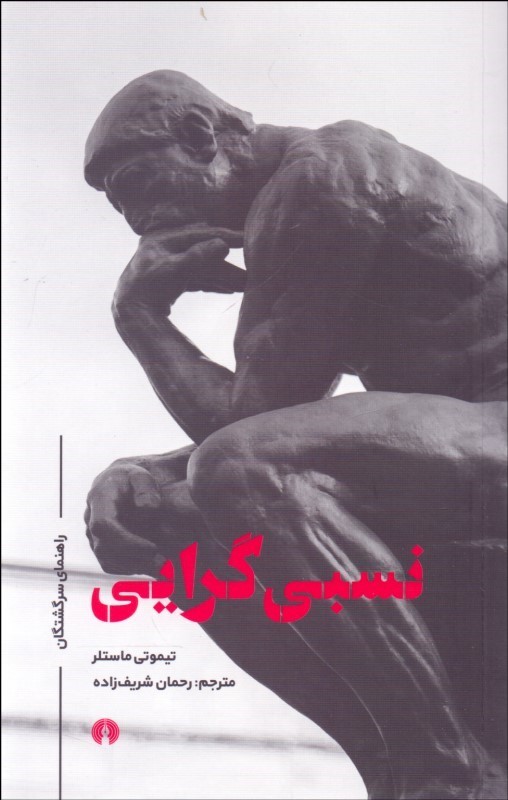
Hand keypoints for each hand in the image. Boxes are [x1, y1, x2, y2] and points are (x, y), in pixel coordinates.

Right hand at [85, 460, 165, 575]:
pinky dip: (130, 569)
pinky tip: (152, 566)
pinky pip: (110, 564)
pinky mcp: (99, 545)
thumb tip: (148, 508)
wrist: (123, 482)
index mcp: (99, 499)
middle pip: (104, 547)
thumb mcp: (143, 476)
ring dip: (133, 567)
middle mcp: (90, 518)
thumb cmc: (136, 478)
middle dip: (133, 558)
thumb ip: (146, 488)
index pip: (103, 525)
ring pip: (106, 560)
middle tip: (163, 563)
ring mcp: (93, 533)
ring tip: (161, 568)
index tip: (153, 548)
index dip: (127, 541)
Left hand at [113, 224, 245, 314]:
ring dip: (223, 277)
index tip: (247, 237)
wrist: (131, 314)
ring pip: (203, 268)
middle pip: (204, 253)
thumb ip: (198, 256)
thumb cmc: (148, 288)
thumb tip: (223, 245)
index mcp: (163, 238)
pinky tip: (230, 290)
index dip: (226, 236)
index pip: (201, 233)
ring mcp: (169, 264)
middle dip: (227, 265)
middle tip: (250, 271)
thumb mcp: (174, 270)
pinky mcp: (172, 281)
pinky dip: (213, 283)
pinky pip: (198, 279)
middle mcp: (166, 248)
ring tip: (245, 285)